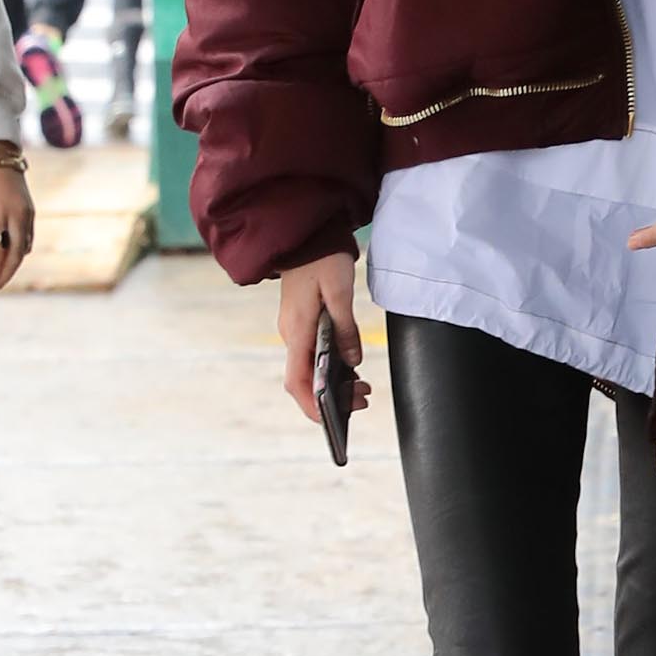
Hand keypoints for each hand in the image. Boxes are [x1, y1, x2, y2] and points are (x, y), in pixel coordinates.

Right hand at [279, 249, 370, 427]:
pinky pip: (313, 356)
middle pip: (304, 381)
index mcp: (296, 330)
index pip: (297, 381)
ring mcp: (294, 330)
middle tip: (364, 399)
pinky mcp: (302, 323)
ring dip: (333, 385)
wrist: (306, 235)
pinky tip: (351, 371)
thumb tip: (353, 362)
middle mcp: (291, 335)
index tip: (333, 421)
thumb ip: (346, 329)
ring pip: (309, 370)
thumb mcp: (339, 292)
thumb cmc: (322, 259)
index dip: (312, 405)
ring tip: (363, 389)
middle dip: (330, 399)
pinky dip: (330, 369)